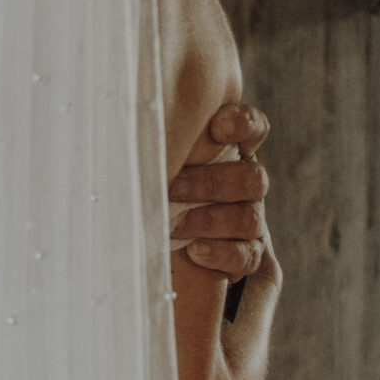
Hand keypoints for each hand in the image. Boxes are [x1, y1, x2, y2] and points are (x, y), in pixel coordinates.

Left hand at [170, 102, 270, 279]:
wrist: (172, 245)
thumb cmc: (158, 191)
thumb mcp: (160, 166)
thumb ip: (161, 149)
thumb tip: (127, 133)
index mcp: (231, 152)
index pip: (252, 128)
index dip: (242, 125)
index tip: (217, 129)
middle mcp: (246, 183)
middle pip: (252, 178)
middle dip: (210, 183)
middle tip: (173, 188)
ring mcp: (250, 219)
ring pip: (250, 217)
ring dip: (210, 221)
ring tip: (176, 226)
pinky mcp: (248, 253)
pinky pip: (248, 255)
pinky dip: (222, 252)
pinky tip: (195, 251)